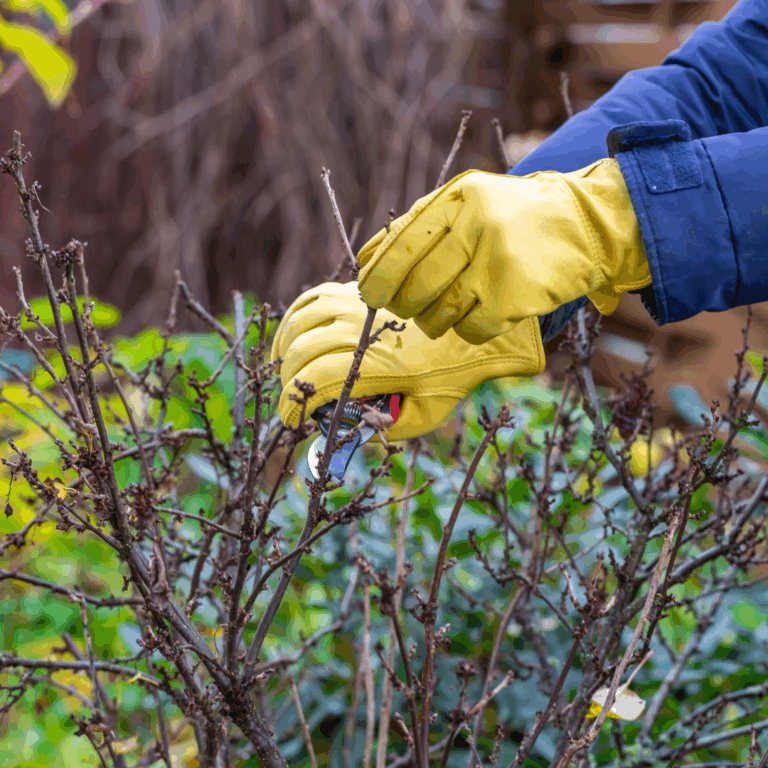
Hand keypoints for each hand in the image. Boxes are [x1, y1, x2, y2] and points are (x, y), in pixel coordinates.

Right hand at [270, 281, 544, 440]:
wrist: (473, 334)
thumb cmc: (450, 379)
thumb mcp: (423, 416)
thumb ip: (384, 429)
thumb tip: (346, 434)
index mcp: (375, 365)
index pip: (316, 381)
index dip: (292, 404)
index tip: (291, 421)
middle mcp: (362, 331)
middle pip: (301, 352)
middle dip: (287, 381)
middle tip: (294, 400)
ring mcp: (359, 305)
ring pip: (300, 322)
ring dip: (285, 348)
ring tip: (287, 369)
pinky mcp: (359, 290)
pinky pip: (313, 297)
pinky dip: (295, 317)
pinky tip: (296, 336)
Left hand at [356, 158, 650, 344]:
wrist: (587, 223)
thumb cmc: (514, 216)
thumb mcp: (468, 201)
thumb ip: (419, 224)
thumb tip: (365, 258)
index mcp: (457, 199)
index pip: (401, 245)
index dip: (379, 276)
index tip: (369, 294)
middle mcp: (476, 226)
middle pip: (416, 285)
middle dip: (402, 305)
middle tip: (403, 308)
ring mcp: (497, 262)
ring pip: (439, 313)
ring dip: (433, 321)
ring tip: (443, 311)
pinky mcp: (516, 295)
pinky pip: (470, 330)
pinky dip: (466, 330)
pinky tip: (477, 316)